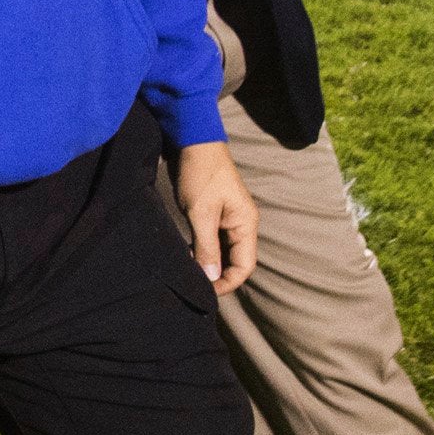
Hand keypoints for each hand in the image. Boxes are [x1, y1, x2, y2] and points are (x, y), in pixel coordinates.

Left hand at [174, 141, 257, 296]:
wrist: (193, 143)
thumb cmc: (201, 174)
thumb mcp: (201, 213)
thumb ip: (207, 246)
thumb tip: (210, 277)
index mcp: (246, 224)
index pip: (244, 266)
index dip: (228, 282)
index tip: (206, 292)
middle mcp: (240, 224)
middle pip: (235, 261)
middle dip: (218, 276)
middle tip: (194, 286)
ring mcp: (227, 219)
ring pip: (222, 252)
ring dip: (208, 264)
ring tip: (189, 274)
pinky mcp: (213, 214)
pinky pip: (213, 241)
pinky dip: (202, 251)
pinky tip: (187, 257)